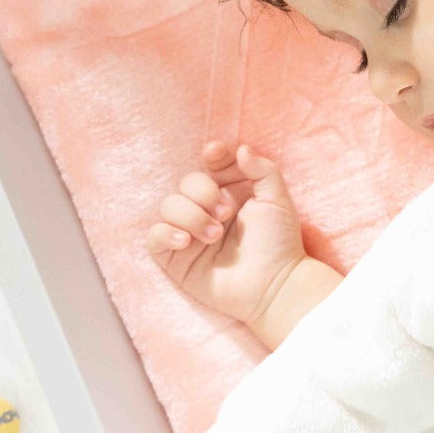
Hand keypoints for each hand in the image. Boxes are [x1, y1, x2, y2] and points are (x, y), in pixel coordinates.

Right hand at [145, 141, 306, 327]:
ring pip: (168, 206)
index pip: (212, 165)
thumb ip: (262, 170)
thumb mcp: (278, 200)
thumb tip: (239, 148)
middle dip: (204, 192)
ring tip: (215, 235)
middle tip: (226, 213)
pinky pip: (153, 236)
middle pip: (187, 182)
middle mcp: (207, 209)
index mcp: (231, 192)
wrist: (273, 284)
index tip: (216, 154)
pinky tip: (186, 241)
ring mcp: (189, 232)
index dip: (212, 157)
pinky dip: (165, 233)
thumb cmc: (279, 243)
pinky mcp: (176, 257)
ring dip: (191, 215)